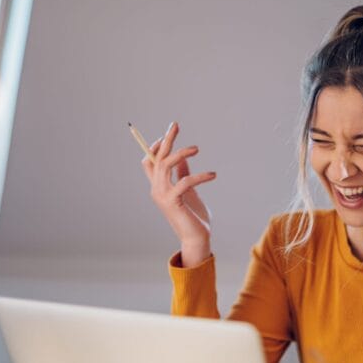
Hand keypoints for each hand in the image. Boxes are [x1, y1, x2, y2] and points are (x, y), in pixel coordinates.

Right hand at [141, 121, 215, 265]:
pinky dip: (200, 175)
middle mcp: (156, 189)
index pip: (149, 161)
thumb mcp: (189, 191)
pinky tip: (213, 175)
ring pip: (165, 165)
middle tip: (176, 124)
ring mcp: (162, 196)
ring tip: (197, 148)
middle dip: (166, 139)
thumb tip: (183, 158)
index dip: (155, 146)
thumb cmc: (193, 216)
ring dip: (181, 153)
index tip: (168, 134)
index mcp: (158, 186)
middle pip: (156, 158)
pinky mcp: (173, 202)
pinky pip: (184, 181)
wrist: (196, 238)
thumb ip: (183, 174)